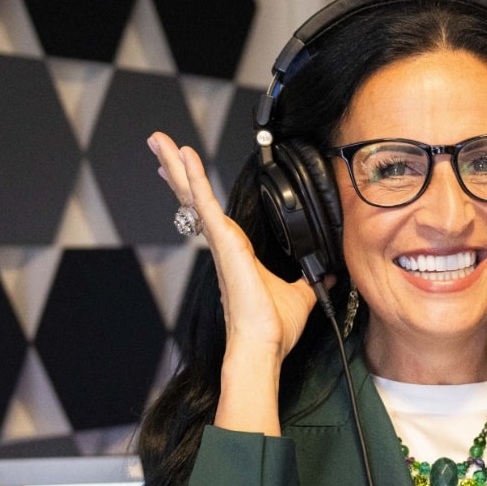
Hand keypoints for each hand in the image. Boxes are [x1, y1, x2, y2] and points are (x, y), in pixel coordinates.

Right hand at [148, 132, 317, 432]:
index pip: (211, 213)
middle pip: (192, 198)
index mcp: (235, 253)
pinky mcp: (222, 243)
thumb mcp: (301, 294)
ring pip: (192, 195)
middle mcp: (221, 245)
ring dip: (176, 166)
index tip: (184, 172)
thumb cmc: (273, 328)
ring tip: (159, 140)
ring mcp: (219, 243)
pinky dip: (194, 179)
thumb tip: (327, 271)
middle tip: (159, 145)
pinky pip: (205, 204)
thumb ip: (312, 279)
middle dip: (175, 171)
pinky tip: (184, 157)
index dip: (196, 191)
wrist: (263, 345)